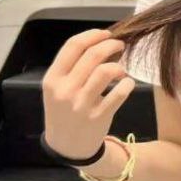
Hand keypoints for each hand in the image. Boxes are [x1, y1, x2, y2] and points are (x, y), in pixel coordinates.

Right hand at [42, 29, 136, 160]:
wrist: (67, 146)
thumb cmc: (64, 111)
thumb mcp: (57, 88)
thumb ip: (72, 67)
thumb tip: (100, 42)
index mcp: (52, 79)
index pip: (73, 46)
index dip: (93, 35)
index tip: (106, 34)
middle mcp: (65, 90)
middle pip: (93, 55)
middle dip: (111, 45)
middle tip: (120, 46)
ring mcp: (81, 104)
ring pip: (106, 71)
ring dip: (119, 66)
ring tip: (121, 70)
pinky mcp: (98, 116)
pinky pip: (119, 93)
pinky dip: (128, 84)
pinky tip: (127, 84)